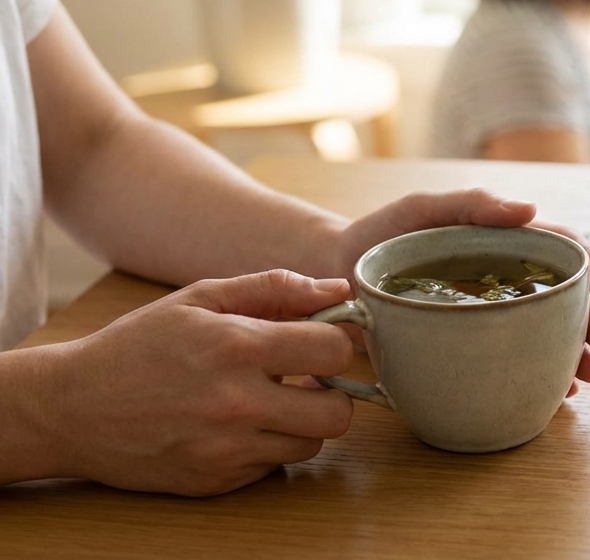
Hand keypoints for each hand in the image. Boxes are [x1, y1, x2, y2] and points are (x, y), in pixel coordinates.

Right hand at [37, 270, 356, 496]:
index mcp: (237, 347)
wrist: (70, 408)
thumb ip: (275, 288)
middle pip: (338, 412)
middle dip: (333, 393)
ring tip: (270, 402)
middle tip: (307, 380)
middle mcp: (237, 403)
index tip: (321, 343)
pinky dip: (267, 447)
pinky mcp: (215, 481)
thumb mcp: (201, 299)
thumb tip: (337, 289)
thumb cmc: (139, 345)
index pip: (335, 351)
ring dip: (302, 423)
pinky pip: (272, 466)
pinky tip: (238, 427)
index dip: (337, 344)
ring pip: (311, 444)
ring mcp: (227, 449)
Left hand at [331, 189, 589, 393]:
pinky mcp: (470, 349)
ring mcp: (491, 318)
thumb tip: (530, 211)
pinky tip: (555, 394)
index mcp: (502, 244)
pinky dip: (541, 378)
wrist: (335, 277)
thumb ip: (472, 203)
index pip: (560, 250)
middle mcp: (505, 282)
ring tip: (586, 378)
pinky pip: (514, 365)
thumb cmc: (380, 236)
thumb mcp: (422, 209)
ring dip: (575, 356)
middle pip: (564, 299)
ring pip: (548, 335)